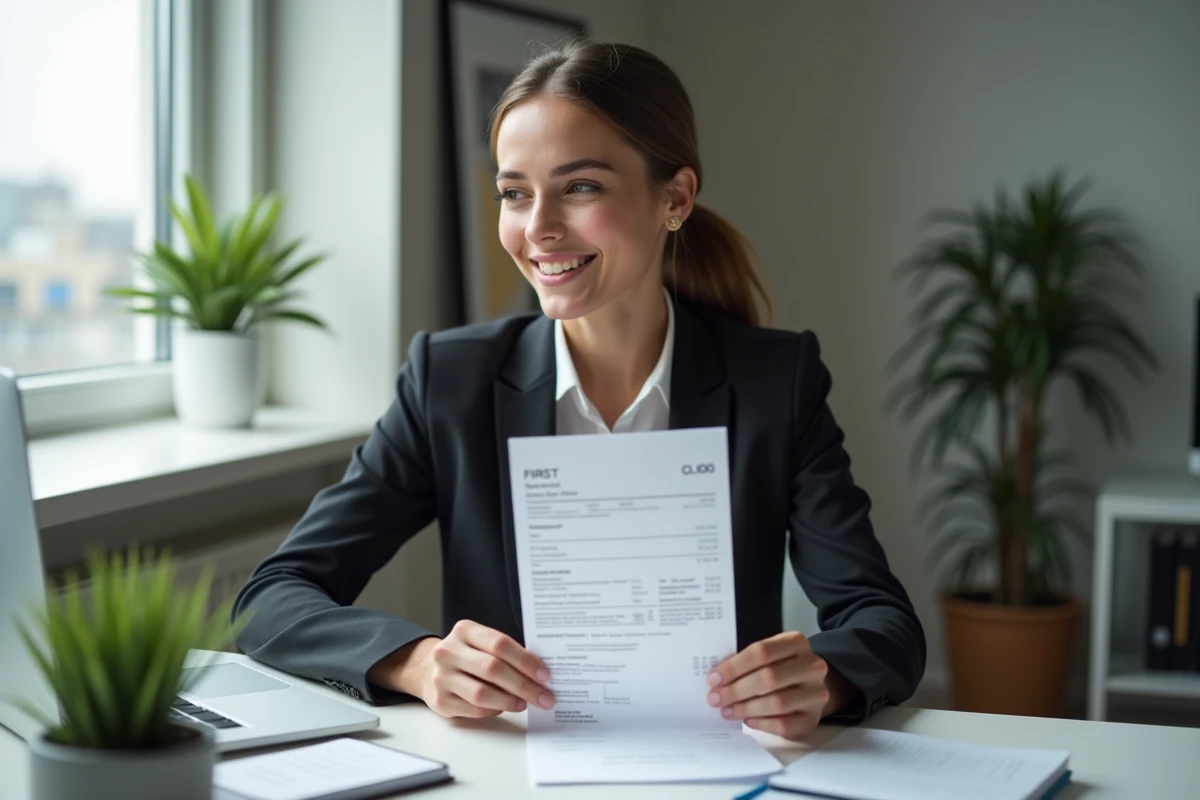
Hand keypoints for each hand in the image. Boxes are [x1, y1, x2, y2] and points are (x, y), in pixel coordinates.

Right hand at [390, 620, 555, 718]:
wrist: (427, 669)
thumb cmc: (466, 656)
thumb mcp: (480, 643)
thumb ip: (505, 653)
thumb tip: (539, 673)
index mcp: (464, 630)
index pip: (500, 644)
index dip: (526, 660)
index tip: (545, 675)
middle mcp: (448, 651)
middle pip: (493, 668)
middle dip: (524, 685)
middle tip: (544, 697)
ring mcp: (441, 677)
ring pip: (482, 693)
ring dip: (510, 701)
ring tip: (525, 703)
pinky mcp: (439, 701)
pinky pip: (474, 709)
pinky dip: (495, 709)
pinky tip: (505, 707)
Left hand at [706, 631, 849, 740]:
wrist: (811, 687)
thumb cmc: (781, 668)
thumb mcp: (769, 656)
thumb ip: (747, 662)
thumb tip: (716, 679)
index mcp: (796, 642)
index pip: (762, 651)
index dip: (734, 666)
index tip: (713, 678)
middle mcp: (812, 666)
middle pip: (769, 677)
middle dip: (737, 690)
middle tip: (716, 698)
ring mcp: (816, 694)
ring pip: (777, 703)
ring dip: (746, 708)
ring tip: (727, 711)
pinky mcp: (813, 719)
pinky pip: (784, 724)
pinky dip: (761, 724)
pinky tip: (747, 721)